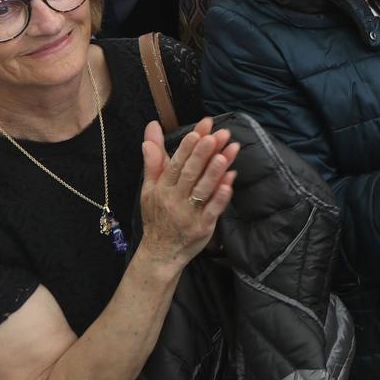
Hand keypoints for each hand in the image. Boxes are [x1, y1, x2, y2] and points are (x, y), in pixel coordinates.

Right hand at [135, 118, 236, 269]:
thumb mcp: (149, 188)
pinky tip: (230, 182)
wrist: (160, 252)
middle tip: (217, 135)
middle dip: (203, 154)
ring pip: (203, 190)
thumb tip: (152, 127)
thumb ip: (153, 157)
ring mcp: (189, 214)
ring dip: (215, 172)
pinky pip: (212, 210)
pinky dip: (221, 197)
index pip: (175, 164)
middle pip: (190, 174)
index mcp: (162, 188)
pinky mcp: (203, 227)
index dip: (188, 147)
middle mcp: (174, 199)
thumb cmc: (157, 215)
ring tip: (226, 153)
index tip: (200, 130)